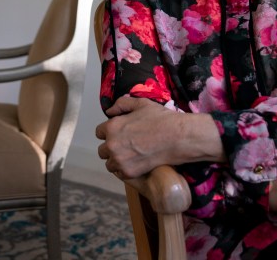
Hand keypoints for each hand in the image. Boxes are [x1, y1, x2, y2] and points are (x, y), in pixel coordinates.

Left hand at [95, 96, 222, 178]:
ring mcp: (119, 160)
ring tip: (131, 155)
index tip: (119, 133)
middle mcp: (112, 144)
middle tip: (127, 145)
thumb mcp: (141, 104)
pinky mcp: (128, 172)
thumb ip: (121, 104)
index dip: (109, 132)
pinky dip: (125, 169)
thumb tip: (109, 111)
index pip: (99, 132)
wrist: (177, 137)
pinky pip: (119, 173)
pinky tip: (136, 162)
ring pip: (109, 163)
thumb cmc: (161, 119)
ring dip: (117, 160)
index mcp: (112, 127)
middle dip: (112, 147)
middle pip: (102, 150)